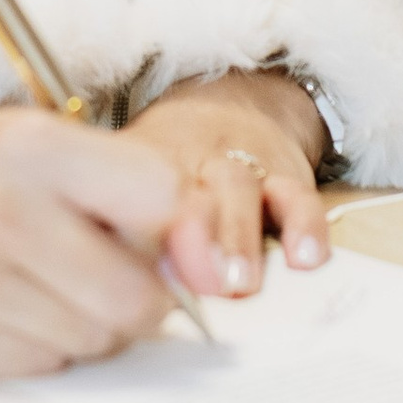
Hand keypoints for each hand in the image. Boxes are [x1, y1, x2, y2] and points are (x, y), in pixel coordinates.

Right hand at [0, 109, 186, 377]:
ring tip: (49, 281)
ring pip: (92, 342)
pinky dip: (42, 344)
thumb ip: (163, 200)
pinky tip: (11, 307)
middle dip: (136, 293)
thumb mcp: (80, 154)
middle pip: (133, 300)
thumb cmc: (10, 179)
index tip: (156, 234)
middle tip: (100, 267)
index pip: (161, 206)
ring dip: (89, 323)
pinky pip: (41, 367)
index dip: (176, 232)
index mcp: (29, 145)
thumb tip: (216, 275)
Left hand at [124, 70, 331, 300]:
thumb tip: (96, 300)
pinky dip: (305, 227)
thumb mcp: (134, 176)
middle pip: (190, 191)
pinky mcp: (289, 175)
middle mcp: (194, 162)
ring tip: (242, 284)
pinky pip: (300, 197)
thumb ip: (117, 226)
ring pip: (241, 191)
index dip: (136, 230)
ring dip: (240, 239)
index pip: (135, 193)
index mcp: (147, 165)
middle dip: (193, 238)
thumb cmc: (171, 160)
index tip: (134, 272)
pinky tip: (306, 259)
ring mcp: (244, 164)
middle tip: (192, 284)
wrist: (236, 102)